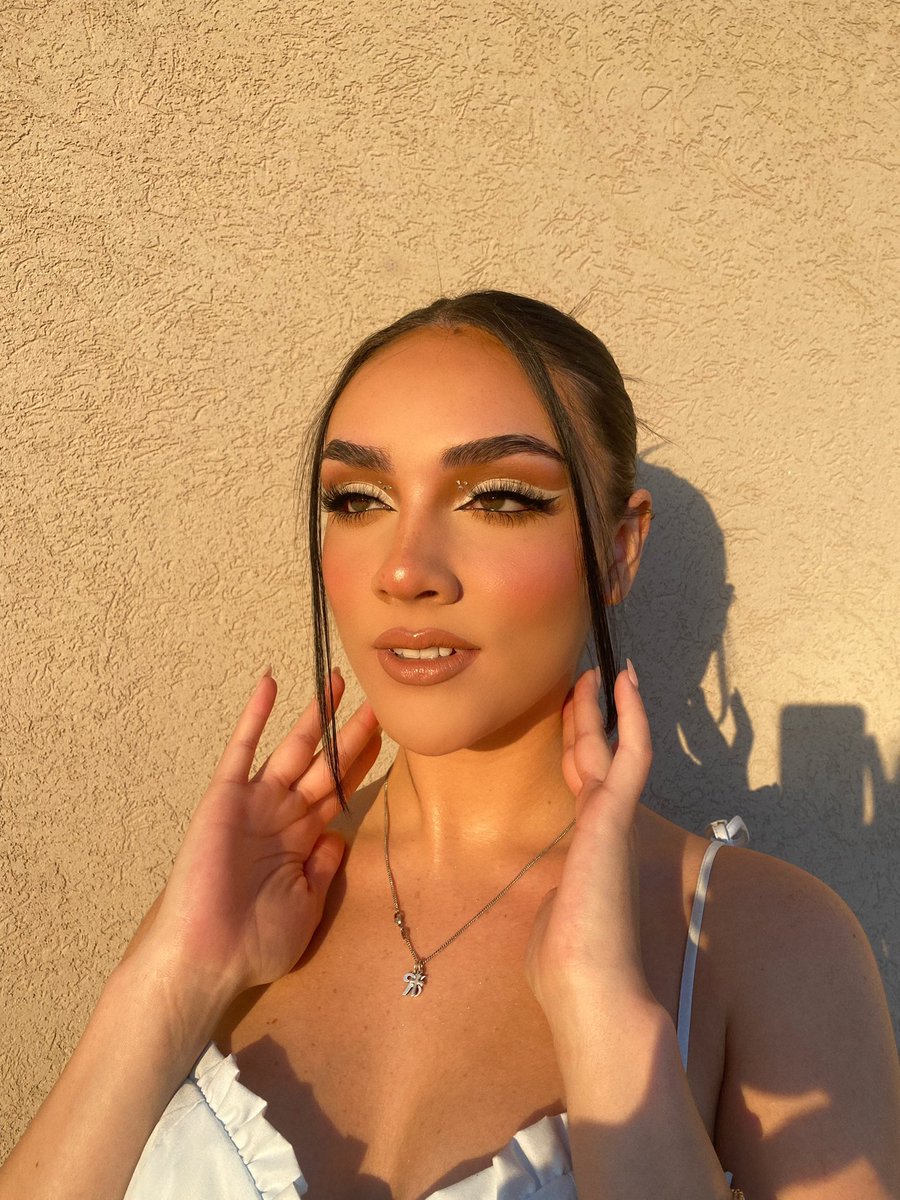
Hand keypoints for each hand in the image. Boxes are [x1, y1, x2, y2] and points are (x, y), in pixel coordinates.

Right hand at [133, 669, 380, 1006]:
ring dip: (314, 714)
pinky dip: (254, 716)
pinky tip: (269, 683)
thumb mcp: (305, 906)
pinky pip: (242, 749)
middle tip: (378, 699)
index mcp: (301, 841)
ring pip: (293, 748)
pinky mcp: (225, 798)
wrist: (208, 960)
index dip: (361, 762)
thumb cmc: (253, 945)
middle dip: (351, 732)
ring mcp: (254, 803)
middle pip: (325, 764)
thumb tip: (339, 837)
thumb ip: (323, 869)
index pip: (339, 791)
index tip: (387, 733)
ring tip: (336, 679)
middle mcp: (281, 815)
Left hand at [525, 664, 652, 1025]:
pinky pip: (629, 755)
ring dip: (603, 707)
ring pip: (608, 748)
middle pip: (595, 757)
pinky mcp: (614, 818)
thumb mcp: (556, 917)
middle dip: (588, 716)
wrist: (588, 988)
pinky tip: (624, 685)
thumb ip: (560, 896)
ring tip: (602, 670)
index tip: (574, 715)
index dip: (580, 745)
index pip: (584, 783)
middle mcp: (606, 828)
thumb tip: (557, 905)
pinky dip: (631, 717)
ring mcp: (612, 821)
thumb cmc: (567, 965)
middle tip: (586, 678)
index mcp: (589, 848)